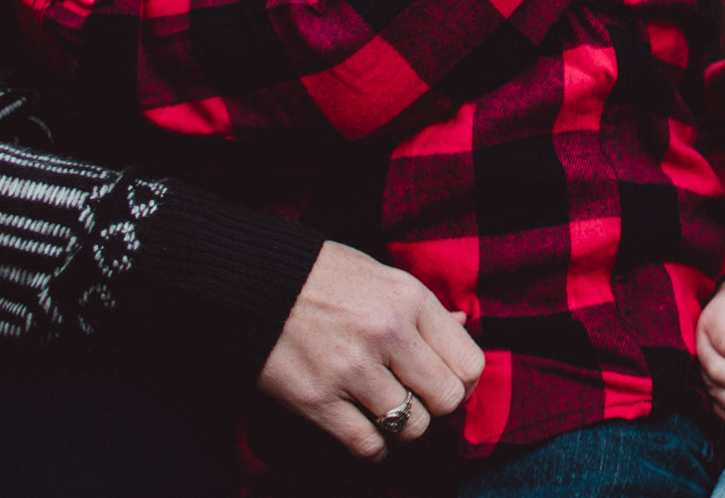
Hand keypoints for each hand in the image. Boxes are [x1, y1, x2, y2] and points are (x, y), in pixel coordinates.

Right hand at [258, 241, 486, 460]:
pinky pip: (367, 445)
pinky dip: (375, 448)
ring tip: (388, 412)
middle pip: (446, 400)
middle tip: (416, 400)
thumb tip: (464, 324)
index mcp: (410, 299)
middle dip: (436, 407)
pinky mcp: (317, 399)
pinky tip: (366, 430)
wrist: (255, 280)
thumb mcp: (383, 276)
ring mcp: (352, 368)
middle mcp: (388, 333)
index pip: (469, 363)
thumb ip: (423, 307)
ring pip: (411, 427)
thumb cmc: (324, 276)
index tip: (444, 382)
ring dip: (404, 428)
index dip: (463, 382)